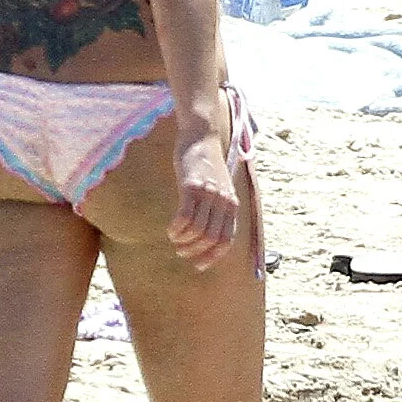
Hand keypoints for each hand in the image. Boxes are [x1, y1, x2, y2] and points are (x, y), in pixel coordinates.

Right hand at [168, 129, 238, 271]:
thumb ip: (217, 207)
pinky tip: (170, 229)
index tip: (198, 265)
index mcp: (231, 205)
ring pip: (197, 231)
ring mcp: (208, 193)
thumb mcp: (218, 187)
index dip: (212, 257)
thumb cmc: (206, 164)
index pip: (226, 241)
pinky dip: (176, 229)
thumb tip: (206, 232)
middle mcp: (222, 201)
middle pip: (210, 239)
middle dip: (194, 252)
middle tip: (181, 251)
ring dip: (183, 242)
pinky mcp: (191, 186)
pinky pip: (184, 217)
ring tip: (175, 239)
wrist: (202, 135)